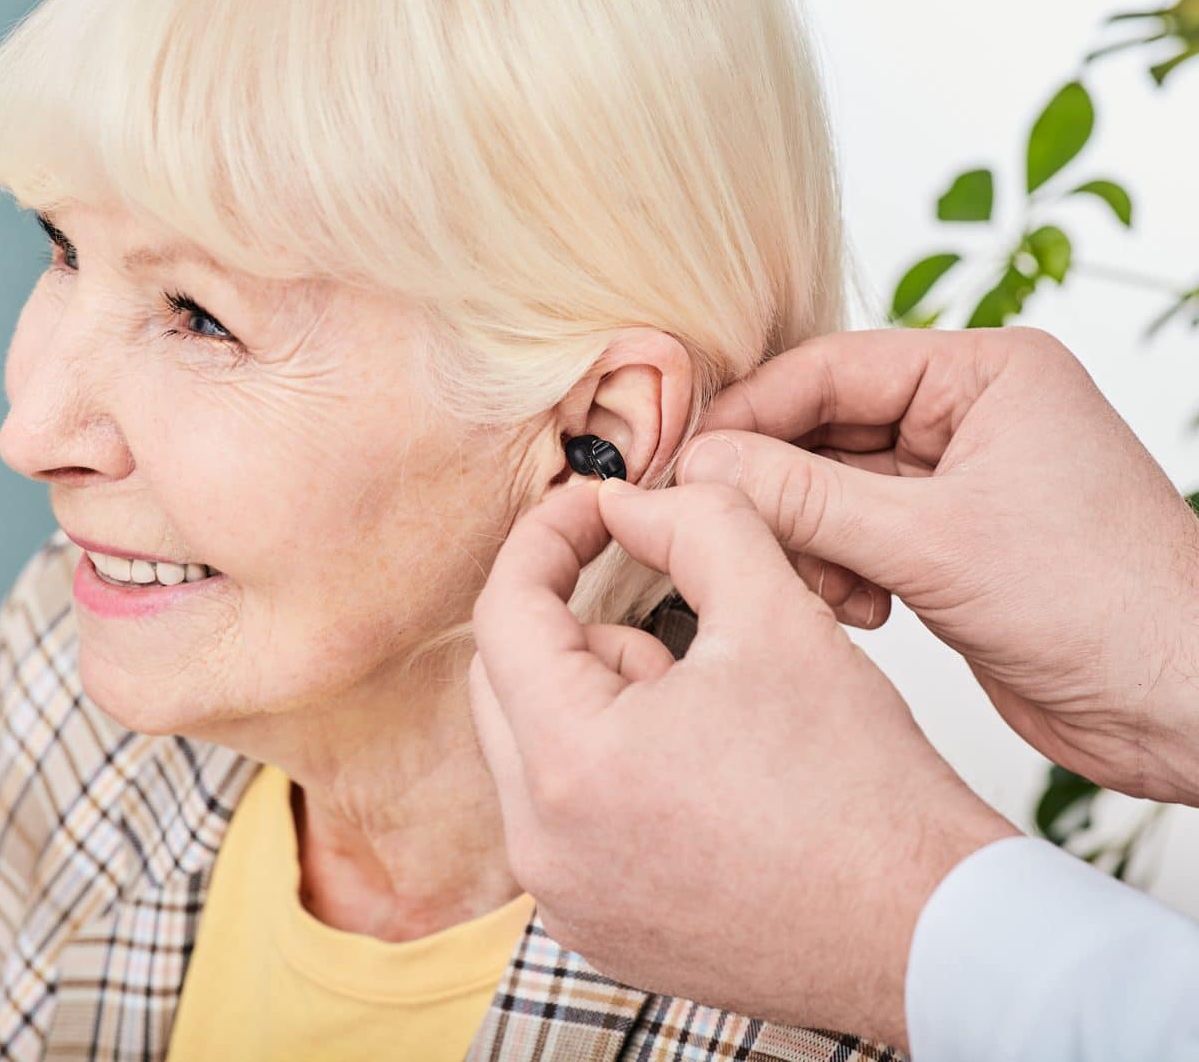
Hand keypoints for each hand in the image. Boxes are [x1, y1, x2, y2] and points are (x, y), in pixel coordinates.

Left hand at [469, 478, 1015, 1048]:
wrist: (928, 932)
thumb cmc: (863, 791)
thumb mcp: (776, 615)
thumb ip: (694, 526)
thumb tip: (624, 501)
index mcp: (572, 764)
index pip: (505, 614)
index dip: (545, 540)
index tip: (590, 509)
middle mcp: (544, 846)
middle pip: (506, 683)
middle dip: (575, 627)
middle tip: (669, 613)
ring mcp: (566, 897)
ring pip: (535, 750)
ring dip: (598, 701)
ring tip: (708, 712)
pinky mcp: (596, 928)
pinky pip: (562, 816)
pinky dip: (607, 771)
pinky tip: (699, 774)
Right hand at [683, 326, 1198, 803]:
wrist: (1184, 706)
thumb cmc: (1108, 606)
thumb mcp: (933, 543)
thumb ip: (806, 498)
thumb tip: (705, 463)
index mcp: (986, 374)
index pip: (830, 369)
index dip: (750, 414)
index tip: (685, 459)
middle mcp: (969, 417)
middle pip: (823, 429)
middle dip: (776, 486)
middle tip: (723, 529)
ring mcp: (958, 484)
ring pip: (832, 490)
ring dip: (807, 539)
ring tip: (823, 587)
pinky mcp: (949, 546)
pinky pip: (855, 539)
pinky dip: (837, 572)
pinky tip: (859, 611)